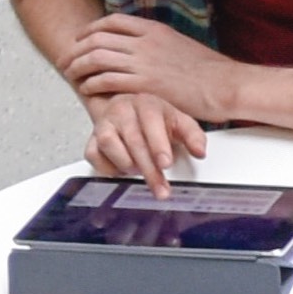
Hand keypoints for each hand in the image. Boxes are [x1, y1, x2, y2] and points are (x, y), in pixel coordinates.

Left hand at [63, 10, 239, 131]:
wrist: (228, 85)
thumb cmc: (212, 73)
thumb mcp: (182, 46)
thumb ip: (159, 44)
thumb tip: (146, 49)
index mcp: (154, 30)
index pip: (111, 22)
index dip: (90, 30)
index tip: (81, 40)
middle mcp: (145, 42)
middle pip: (97, 39)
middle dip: (76, 50)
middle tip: (66, 61)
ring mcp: (144, 62)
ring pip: (97, 58)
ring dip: (78, 67)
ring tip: (71, 76)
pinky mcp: (146, 84)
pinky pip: (107, 80)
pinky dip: (93, 84)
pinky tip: (88, 89)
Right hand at [83, 86, 209, 185]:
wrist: (130, 111)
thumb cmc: (157, 119)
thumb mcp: (181, 123)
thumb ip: (194, 137)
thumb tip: (200, 152)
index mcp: (146, 104)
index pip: (150, 122)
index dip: (157, 145)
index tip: (165, 164)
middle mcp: (122, 111)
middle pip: (132, 140)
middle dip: (148, 168)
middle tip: (160, 189)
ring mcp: (104, 123)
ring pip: (108, 144)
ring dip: (126, 164)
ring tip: (140, 172)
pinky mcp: (92, 138)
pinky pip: (93, 154)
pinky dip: (107, 167)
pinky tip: (123, 170)